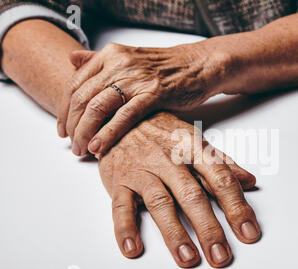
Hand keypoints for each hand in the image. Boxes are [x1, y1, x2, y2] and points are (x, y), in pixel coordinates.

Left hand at [58, 41, 229, 156]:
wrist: (199, 66)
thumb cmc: (165, 67)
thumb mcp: (128, 58)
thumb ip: (98, 59)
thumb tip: (71, 60)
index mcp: (110, 55)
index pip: (75, 84)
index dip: (64, 109)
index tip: (63, 128)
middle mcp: (119, 64)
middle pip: (82, 98)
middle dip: (72, 125)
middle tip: (71, 145)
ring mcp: (136, 79)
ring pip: (97, 107)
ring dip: (85, 132)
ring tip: (81, 150)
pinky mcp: (153, 94)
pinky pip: (124, 116)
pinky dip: (108, 133)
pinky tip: (99, 147)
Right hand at [99, 112, 259, 267]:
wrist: (117, 118)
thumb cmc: (161, 132)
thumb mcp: (194, 140)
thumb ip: (221, 163)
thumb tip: (249, 181)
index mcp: (193, 148)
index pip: (220, 179)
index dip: (237, 206)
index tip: (249, 232)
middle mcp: (169, 159)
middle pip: (192, 195)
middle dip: (208, 228)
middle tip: (220, 256)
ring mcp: (143, 170)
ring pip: (160, 203)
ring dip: (174, 233)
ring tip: (188, 257)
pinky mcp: (119, 181)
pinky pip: (120, 206)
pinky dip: (125, 228)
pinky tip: (133, 248)